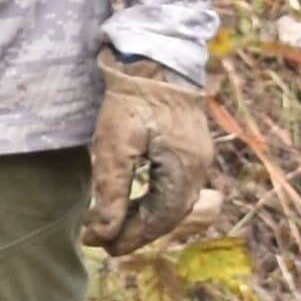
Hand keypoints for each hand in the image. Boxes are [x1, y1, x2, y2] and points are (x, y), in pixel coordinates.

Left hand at [90, 64, 224, 251]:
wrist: (157, 55)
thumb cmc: (134, 97)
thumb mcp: (114, 143)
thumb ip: (113, 189)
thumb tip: (105, 232)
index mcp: (184, 171)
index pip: (159, 221)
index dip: (130, 237)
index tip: (100, 246)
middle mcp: (199, 169)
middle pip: (169, 216)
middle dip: (136, 232)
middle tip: (104, 243)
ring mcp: (198, 157)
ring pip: (173, 202)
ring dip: (145, 218)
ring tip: (115, 227)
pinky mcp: (191, 147)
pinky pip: (175, 186)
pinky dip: (154, 199)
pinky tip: (135, 202)